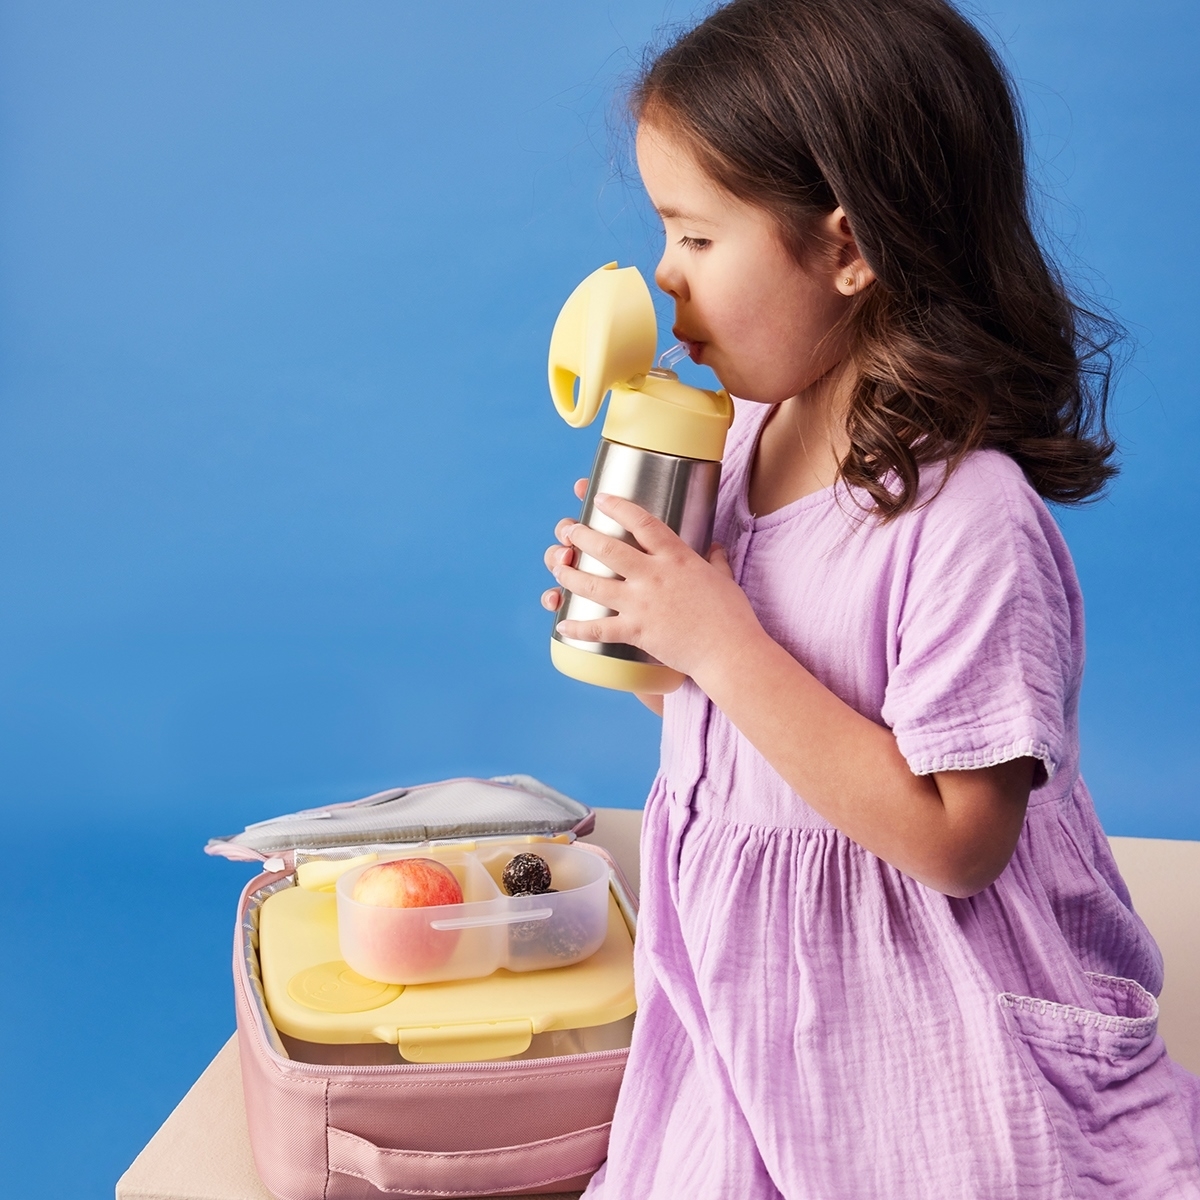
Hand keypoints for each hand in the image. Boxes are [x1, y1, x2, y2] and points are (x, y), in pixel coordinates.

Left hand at [542, 491, 762, 681]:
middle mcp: (653, 576)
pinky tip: (561, 624)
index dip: (617, 507)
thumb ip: (715, 560)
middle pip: (608, 549)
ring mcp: (641, 604)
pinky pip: (599, 629)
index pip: (642, 522)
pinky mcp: (635, 631)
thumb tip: (715, 547)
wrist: (729, 651)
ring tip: (557, 566)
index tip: (600, 498)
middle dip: (583, 536)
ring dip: (570, 574)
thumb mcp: (725, 578)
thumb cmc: (732, 615)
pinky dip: (577, 628)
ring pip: (593, 583)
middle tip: (569, 530)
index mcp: (676, 558)